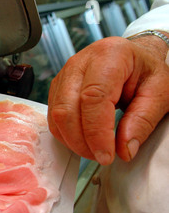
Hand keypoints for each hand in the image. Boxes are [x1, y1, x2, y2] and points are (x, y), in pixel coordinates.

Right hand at [48, 36, 168, 164]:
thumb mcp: (159, 93)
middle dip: (81, 141)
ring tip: (95, 150)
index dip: (96, 132)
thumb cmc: (145, 72)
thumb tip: (124, 150)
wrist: (133, 58)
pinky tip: (84, 140)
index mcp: (109, 56)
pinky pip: (53, 117)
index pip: (92, 97)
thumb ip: (143, 121)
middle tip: (102, 157)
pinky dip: (66, 135)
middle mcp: (80, 63)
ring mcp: (64, 75)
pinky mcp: (56, 88)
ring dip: (73, 141)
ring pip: (56, 116)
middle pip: (67, 109)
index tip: (107, 155)